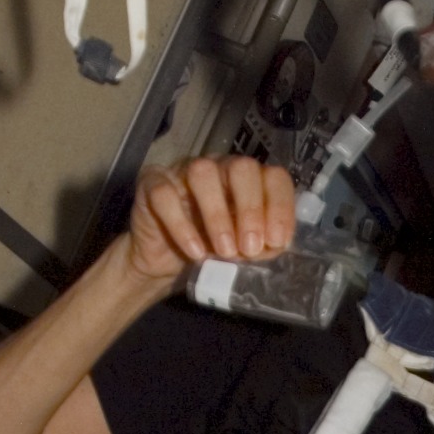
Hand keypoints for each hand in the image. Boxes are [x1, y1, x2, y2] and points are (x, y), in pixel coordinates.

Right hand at [126, 155, 295, 284]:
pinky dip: (182, 226)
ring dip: (218, 216)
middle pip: (242, 168)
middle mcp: (219, 168)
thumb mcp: (244, 251)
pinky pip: (165, 195)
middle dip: (251, 209)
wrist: (166, 264)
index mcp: (248, 181)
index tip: (277, 241)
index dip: (280, 206)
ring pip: (203, 173)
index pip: (274, 177)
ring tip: (224, 252)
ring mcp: (184, 171)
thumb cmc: (212, 250)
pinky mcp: (153, 185)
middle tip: (250, 248)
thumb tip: (276, 243)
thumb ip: (263, 245)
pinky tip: (195, 252)